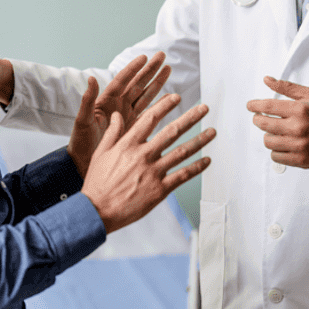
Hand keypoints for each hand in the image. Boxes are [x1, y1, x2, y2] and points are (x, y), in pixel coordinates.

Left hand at [68, 54, 170, 177]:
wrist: (83, 163)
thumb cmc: (80, 142)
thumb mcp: (83, 121)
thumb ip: (88, 101)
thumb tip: (91, 78)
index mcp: (106, 102)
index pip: (122, 81)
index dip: (132, 69)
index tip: (144, 57)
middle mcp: (118, 106)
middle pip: (137, 84)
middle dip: (149, 70)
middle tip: (162, 57)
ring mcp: (127, 116)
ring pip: (145, 95)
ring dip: (156, 83)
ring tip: (167, 70)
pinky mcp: (133, 128)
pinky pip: (149, 113)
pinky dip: (159, 105)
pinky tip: (169, 97)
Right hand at [81, 95, 214, 233]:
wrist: (97, 211)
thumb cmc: (97, 183)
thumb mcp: (100, 153)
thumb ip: (112, 133)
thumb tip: (116, 115)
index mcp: (128, 145)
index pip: (150, 119)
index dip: (165, 106)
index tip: (176, 97)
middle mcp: (143, 155)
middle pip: (172, 131)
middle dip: (190, 118)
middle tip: (204, 108)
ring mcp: (153, 172)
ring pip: (182, 152)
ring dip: (200, 141)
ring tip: (212, 132)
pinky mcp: (160, 190)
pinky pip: (183, 175)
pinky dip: (197, 167)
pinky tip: (207, 160)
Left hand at [247, 77, 308, 168]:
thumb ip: (287, 88)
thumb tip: (267, 80)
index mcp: (300, 110)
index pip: (267, 106)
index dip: (255, 106)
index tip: (251, 106)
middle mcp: (298, 127)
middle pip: (263, 125)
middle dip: (258, 120)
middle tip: (260, 118)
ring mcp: (299, 145)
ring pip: (268, 141)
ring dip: (268, 135)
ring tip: (276, 132)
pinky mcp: (300, 159)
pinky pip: (275, 156)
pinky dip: (276, 150)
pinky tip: (283, 144)